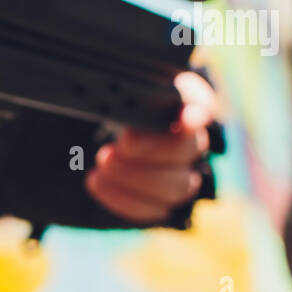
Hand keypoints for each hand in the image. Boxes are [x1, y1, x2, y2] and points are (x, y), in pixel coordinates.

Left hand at [84, 71, 217, 223]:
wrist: (87, 131)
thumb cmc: (104, 103)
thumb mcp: (109, 87)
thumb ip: (122, 84)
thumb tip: (113, 81)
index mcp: (182, 100)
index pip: (204, 104)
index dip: (198, 112)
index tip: (188, 117)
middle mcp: (190, 139)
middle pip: (190, 149)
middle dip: (155, 149)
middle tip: (122, 144)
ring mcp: (180, 174)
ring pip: (177, 186)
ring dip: (136, 177)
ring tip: (103, 162)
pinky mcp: (161, 202)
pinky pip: (153, 210)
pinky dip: (123, 199)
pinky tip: (96, 181)